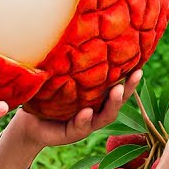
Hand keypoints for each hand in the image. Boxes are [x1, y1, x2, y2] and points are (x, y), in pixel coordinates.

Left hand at [10, 70, 143, 148]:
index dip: (130, 78)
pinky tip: (86, 112)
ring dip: (113, 103)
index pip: (117, 86)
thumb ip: (71, 65)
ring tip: (117, 90)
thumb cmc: (46, 96)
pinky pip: (80, 127)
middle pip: (118, 101)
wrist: (28, 122)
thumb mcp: (60, 78)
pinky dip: (84, 120)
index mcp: (96, 98)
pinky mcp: (71, 134)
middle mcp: (95, 111)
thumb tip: (78, 33)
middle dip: (129, 88)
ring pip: (105, 116)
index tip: (140, 64)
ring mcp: (85, 124)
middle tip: (136, 74)